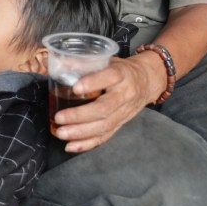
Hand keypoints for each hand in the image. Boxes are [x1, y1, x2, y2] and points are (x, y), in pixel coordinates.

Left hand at [51, 52, 167, 152]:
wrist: (148, 81)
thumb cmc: (122, 70)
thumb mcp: (107, 60)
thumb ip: (84, 62)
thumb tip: (58, 62)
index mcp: (121, 74)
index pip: (109, 77)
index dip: (92, 83)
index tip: (75, 88)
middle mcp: (125, 94)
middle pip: (104, 108)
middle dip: (80, 115)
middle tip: (59, 118)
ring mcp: (124, 112)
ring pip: (104, 126)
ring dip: (80, 132)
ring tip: (61, 133)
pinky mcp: (121, 124)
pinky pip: (105, 136)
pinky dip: (87, 143)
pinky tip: (71, 146)